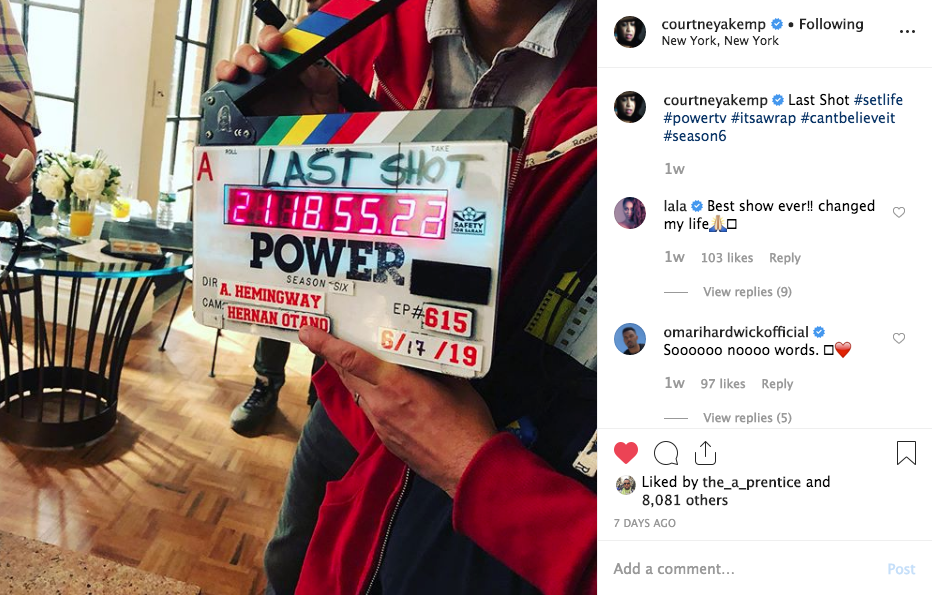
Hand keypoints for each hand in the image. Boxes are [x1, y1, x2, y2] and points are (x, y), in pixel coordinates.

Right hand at [214, 24, 338, 115]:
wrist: (296, 148)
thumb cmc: (310, 123)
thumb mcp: (326, 102)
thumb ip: (324, 82)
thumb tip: (309, 69)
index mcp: (294, 64)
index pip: (289, 38)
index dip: (287, 33)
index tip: (289, 39)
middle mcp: (272, 68)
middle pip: (264, 41)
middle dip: (268, 38)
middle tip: (274, 46)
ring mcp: (253, 80)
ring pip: (243, 55)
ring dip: (247, 55)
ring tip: (256, 67)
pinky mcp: (237, 94)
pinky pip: (225, 76)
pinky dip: (224, 71)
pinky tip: (231, 76)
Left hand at [299, 326, 497, 497]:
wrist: (467, 468)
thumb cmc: (466, 424)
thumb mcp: (455, 383)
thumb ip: (434, 365)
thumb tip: (425, 352)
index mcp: (397, 385)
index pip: (352, 359)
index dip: (326, 343)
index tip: (308, 331)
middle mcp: (381, 404)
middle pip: (346, 373)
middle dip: (332, 354)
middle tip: (324, 336)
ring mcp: (381, 423)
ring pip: (356, 391)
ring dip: (349, 373)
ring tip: (351, 358)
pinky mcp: (386, 438)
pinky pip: (368, 408)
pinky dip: (367, 392)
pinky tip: (379, 388)